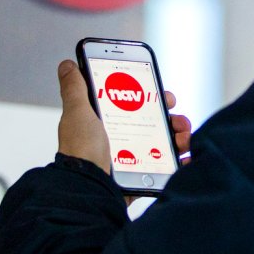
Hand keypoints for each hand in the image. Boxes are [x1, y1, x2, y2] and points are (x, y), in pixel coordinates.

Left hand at [55, 60, 194, 176]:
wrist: (88, 187)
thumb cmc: (80, 151)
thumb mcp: (77, 113)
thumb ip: (75, 88)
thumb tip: (67, 66)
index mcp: (107, 123)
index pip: (136, 105)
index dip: (154, 98)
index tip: (165, 96)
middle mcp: (121, 141)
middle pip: (155, 124)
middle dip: (173, 119)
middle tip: (177, 120)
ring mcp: (133, 159)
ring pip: (164, 143)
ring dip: (180, 137)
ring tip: (182, 140)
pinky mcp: (141, 176)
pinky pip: (166, 167)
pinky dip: (180, 162)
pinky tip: (186, 158)